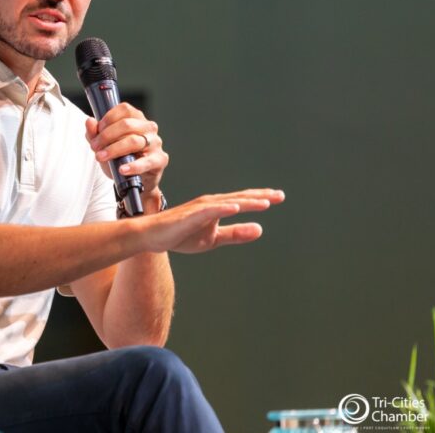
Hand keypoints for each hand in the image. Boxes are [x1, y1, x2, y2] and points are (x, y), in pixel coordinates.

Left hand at [84, 102, 165, 193]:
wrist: (135, 180)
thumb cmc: (121, 158)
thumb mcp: (104, 145)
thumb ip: (95, 133)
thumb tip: (89, 121)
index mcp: (137, 119)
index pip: (125, 109)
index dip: (109, 118)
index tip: (98, 129)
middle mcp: (148, 128)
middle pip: (127, 124)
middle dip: (106, 135)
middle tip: (94, 146)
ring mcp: (155, 143)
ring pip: (134, 141)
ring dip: (114, 149)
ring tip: (101, 157)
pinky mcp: (160, 159)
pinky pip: (147, 162)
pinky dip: (133, 166)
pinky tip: (122, 169)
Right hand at [140, 189, 285, 253]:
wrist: (153, 236)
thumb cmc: (181, 235)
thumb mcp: (213, 239)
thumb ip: (236, 234)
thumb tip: (260, 229)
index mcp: (217, 208)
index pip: (243, 201)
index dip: (261, 199)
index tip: (279, 197)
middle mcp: (211, 203)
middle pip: (239, 198)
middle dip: (260, 196)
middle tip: (280, 196)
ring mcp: (201, 208)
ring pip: (227, 202)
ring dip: (246, 202)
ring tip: (265, 202)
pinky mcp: (190, 215)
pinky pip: (209, 210)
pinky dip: (222, 208)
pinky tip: (235, 208)